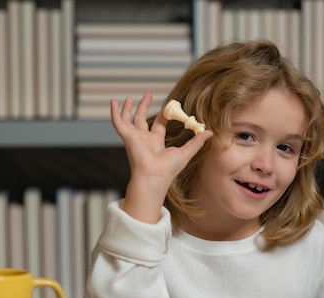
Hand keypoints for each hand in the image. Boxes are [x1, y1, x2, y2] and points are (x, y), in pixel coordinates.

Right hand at [110, 94, 212, 221]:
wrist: (155, 176)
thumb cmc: (169, 169)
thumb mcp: (186, 152)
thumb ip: (197, 141)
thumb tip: (210, 132)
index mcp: (156, 143)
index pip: (159, 125)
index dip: (163, 115)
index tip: (169, 106)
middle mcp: (144, 139)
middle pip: (142, 120)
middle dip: (144, 107)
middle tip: (148, 94)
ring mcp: (134, 138)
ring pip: (128, 120)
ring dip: (128, 109)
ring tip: (128, 98)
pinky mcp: (127, 137)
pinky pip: (118, 123)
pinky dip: (114, 113)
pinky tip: (113, 103)